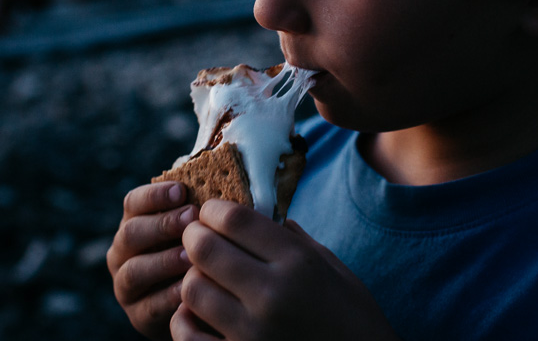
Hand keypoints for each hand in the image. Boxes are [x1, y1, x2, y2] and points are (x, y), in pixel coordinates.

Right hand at [107, 182, 198, 340]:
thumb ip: (194, 212)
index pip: (133, 202)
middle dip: (162, 225)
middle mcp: (122, 253)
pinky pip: (150, 306)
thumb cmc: (198, 252)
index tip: (181, 190)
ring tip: (191, 256)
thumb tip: (213, 193)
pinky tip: (191, 287)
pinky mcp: (137, 316)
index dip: (155, 195)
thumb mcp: (194, 229)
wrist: (198, 300)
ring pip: (134, 270)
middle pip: (131, 233)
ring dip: (163, 261)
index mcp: (133, 223)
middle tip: (191, 218)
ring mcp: (125, 286)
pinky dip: (170, 296)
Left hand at [171, 200, 399, 340]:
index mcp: (298, 263)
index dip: (214, 209)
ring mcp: (252, 334)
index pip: (235, 219)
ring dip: (192, 277)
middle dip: (195, 236)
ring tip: (204, 276)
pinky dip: (184, 320)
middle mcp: (272, 296)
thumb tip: (256, 211)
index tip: (212, 211)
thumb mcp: (332, 267)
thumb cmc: (353, 317)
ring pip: (191, 289)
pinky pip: (186, 334)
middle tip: (198, 237)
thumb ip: (291, 239)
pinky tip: (197, 313)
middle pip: (205, 249)